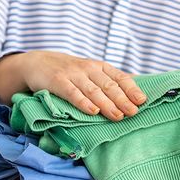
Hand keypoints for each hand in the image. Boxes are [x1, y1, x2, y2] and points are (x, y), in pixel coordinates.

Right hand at [0, 50, 146, 121]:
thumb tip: (135, 87)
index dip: (132, 89)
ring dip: (107, 104)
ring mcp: (72, 74)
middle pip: (109, 86)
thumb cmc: (69, 72)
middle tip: (133, 113)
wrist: (37, 63)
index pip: (119, 77)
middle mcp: (88, 68)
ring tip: (118, 116)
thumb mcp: (90, 72)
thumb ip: (109, 80)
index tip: (142, 101)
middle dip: (122, 100)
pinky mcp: (57, 81)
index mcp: (99, 67)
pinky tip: (92, 111)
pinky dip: (83, 102)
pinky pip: (72, 93)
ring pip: (93, 91)